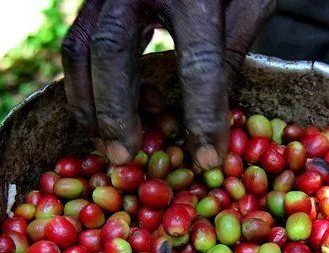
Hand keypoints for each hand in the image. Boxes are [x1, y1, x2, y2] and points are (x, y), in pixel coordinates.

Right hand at [61, 0, 274, 166]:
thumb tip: (216, 112)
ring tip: (103, 142)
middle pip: (113, 53)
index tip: (209, 160)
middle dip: (117, 112)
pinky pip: (77, 38)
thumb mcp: (251, 1)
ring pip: (80, 45)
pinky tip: (99, 108)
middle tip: (124, 158)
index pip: (199, 64)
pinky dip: (83, 81)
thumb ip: (233, 49)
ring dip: (87, 101)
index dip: (204, 117)